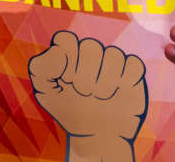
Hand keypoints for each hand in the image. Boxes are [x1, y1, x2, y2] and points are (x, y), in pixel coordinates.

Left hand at [28, 31, 146, 152]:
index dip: (65, 58)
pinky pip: (133, 64)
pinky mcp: (132, 74)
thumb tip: (57, 52)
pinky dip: (125, 79)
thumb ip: (41, 68)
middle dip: (84, 74)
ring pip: (113, 54)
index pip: (66, 39)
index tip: (65, 79)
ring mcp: (112, 63)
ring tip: (99, 96)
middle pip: (90, 46)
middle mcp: (91, 55)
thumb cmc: (69, 112)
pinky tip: (118, 93)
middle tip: (83, 92)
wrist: (95, 135)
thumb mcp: (46, 93)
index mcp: (69, 55)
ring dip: (105, 80)